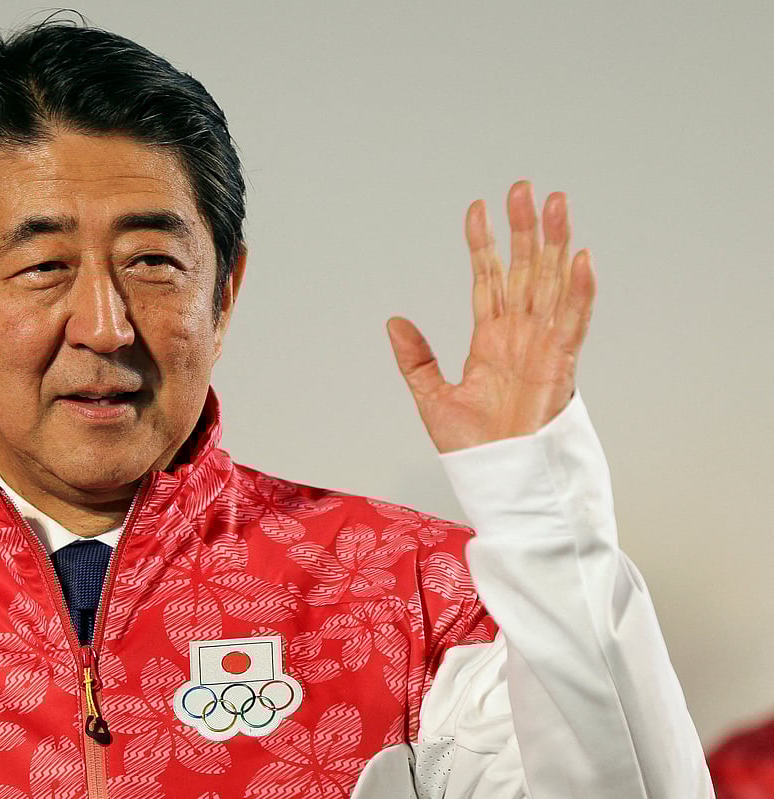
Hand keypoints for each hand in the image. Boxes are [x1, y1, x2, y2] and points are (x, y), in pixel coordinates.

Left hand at [386, 180, 596, 453]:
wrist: (498, 480)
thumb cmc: (475, 448)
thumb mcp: (432, 397)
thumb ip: (416, 358)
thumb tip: (394, 321)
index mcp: (491, 339)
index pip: (488, 278)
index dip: (484, 244)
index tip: (478, 208)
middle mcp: (520, 335)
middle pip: (525, 269)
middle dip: (524, 229)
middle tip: (525, 187)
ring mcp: (542, 347)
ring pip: (552, 284)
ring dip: (555, 244)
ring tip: (557, 204)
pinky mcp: (561, 366)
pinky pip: (573, 322)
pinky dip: (579, 292)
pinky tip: (579, 258)